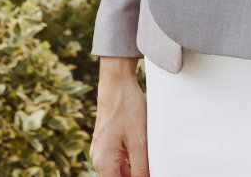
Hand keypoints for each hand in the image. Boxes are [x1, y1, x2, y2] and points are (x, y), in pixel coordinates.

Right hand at [91, 57, 149, 176]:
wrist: (117, 82)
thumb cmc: (127, 109)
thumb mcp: (139, 143)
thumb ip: (141, 169)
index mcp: (103, 163)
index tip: (148, 173)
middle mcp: (98, 159)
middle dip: (135, 176)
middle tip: (152, 167)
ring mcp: (101, 150)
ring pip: (119, 171)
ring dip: (134, 170)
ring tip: (150, 160)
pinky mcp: (106, 142)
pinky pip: (118, 159)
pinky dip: (130, 161)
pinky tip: (144, 153)